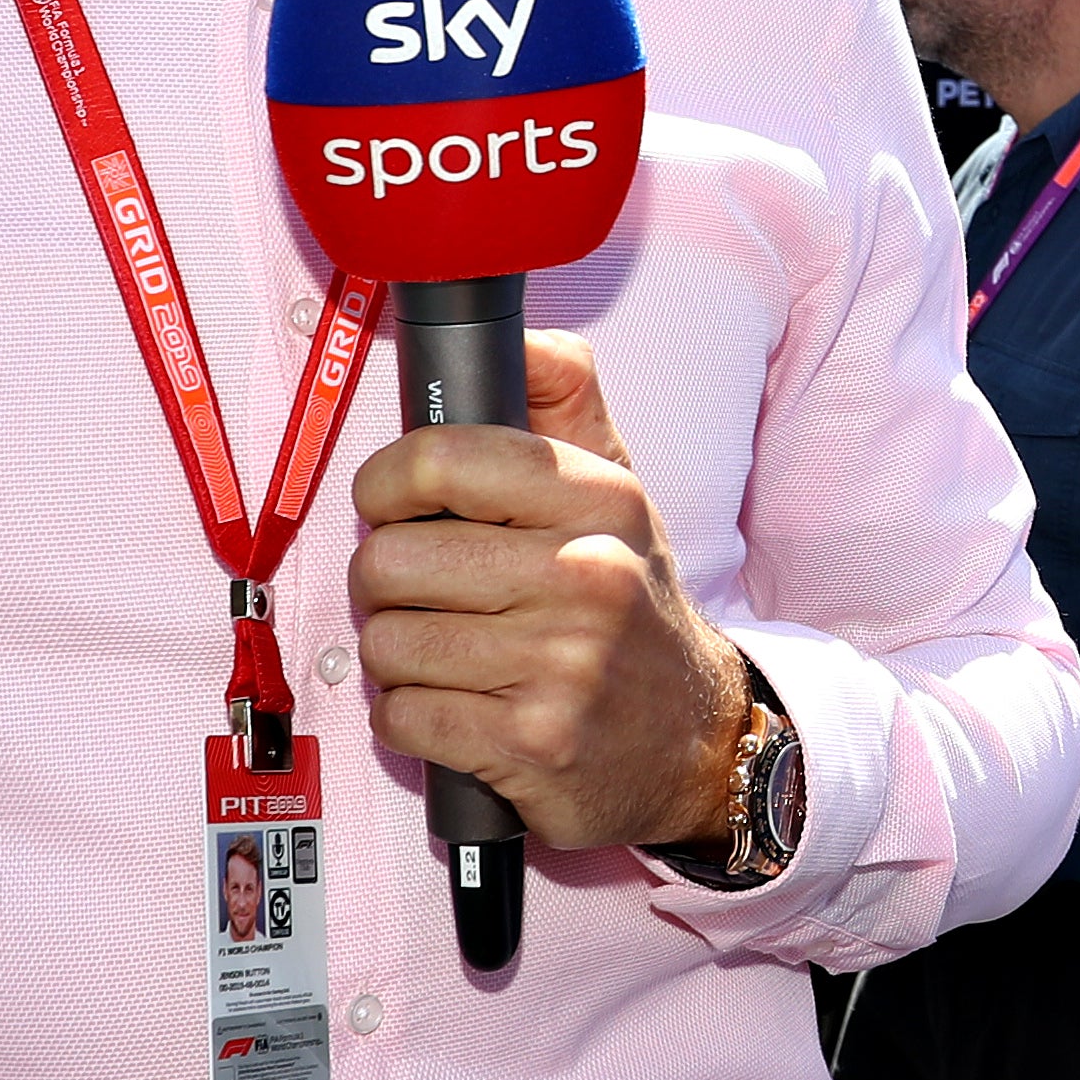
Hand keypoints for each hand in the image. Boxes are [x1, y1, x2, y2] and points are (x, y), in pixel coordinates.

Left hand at [353, 334, 750, 853]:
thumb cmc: (630, 606)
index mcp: (603, 500)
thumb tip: (518, 334)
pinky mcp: (530, 745)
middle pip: (391, 560)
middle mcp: (590, 577)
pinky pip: (400, 716)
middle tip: (422, 594)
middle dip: (384, 583)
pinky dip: (410, 716)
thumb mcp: (618, 494)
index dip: (385, 483)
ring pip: (386, 643)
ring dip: (396, 655)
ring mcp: (561, 666)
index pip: (440, 460)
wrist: (695, 741)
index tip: (392, 504)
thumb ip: (567, 401)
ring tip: (445, 654)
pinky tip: (457, 707)